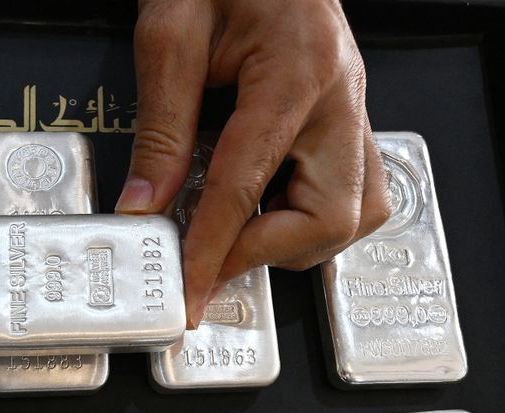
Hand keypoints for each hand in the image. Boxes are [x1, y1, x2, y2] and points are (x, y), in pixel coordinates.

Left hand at [119, 0, 390, 326]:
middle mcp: (340, 95)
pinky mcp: (347, 113)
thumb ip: (161, 125)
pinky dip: (309, 212)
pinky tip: (266, 201)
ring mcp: (352, 105)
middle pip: (332, 217)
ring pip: (357, 211)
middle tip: (210, 259)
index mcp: (297, 71)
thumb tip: (147, 202)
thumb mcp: (171, 31)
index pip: (248, 187)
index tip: (188, 288)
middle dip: (267, 250)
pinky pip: (353, 187)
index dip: (212, 250)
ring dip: (297, 236)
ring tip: (239, 228)